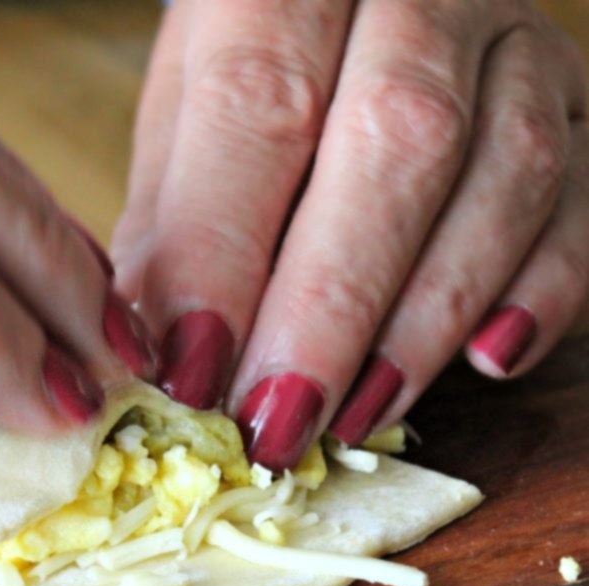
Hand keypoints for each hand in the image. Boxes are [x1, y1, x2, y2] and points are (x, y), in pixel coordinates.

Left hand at [112, 0, 587, 470]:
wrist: (359, 6)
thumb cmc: (256, 78)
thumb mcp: (184, 121)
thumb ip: (175, 226)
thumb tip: (162, 357)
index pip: (257, 106)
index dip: (223, 254)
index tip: (193, 373)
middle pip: (392, 145)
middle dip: (330, 310)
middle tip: (279, 420)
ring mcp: (517, 41)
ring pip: (505, 174)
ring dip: (425, 320)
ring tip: (359, 412)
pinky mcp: (581, 103)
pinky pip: (584, 199)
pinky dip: (542, 290)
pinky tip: (490, 356)